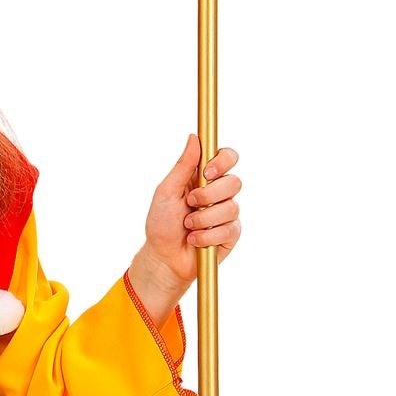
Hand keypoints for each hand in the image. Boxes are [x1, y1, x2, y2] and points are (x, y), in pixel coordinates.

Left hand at [135, 137, 243, 301]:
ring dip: (204, 218)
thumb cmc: (161, 224)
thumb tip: (194, 137)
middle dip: (210, 195)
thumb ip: (183, 165)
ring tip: (188, 226)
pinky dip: (207, 236)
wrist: (163, 258)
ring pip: (231, 207)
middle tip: (191, 203)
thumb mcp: (166, 191)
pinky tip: (195, 240)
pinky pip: (229, 229)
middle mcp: (218, 193)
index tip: (208, 172)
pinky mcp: (230, 234)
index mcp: (204, 178)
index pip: (227, 158)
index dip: (223, 161)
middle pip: (234, 182)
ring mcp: (226, 214)